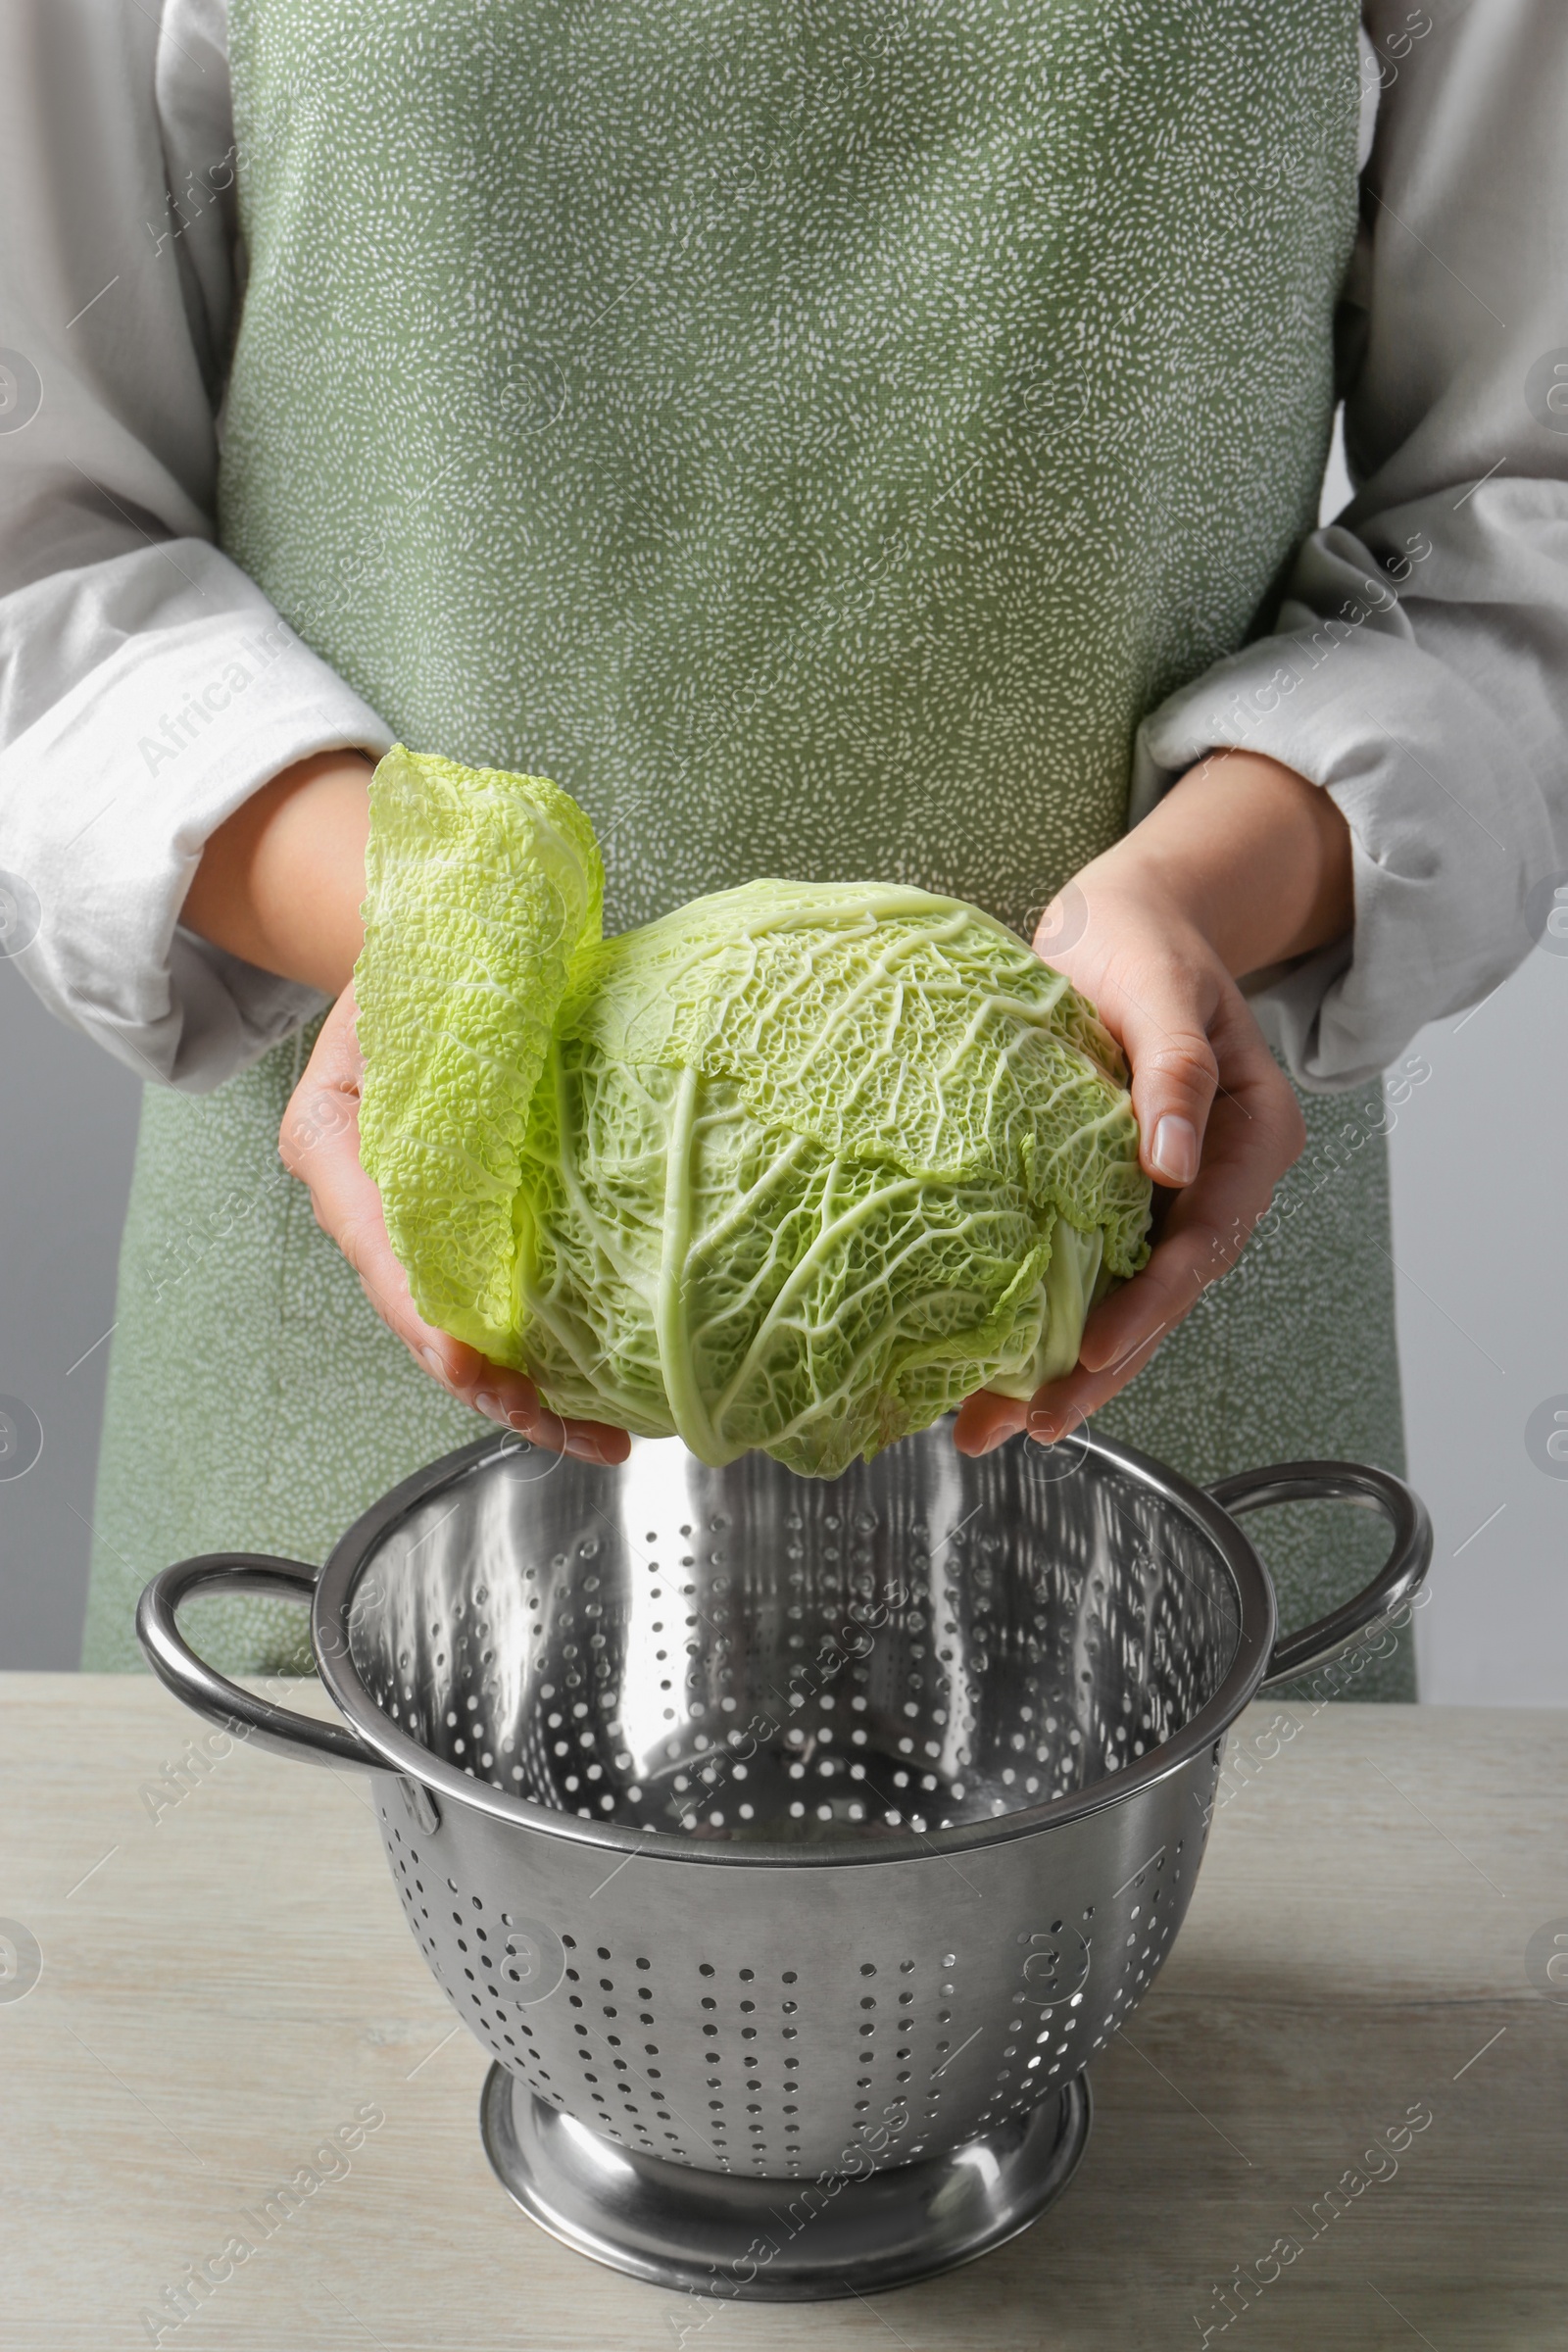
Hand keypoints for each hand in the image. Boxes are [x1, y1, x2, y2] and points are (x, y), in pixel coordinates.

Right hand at [186, 750, 629, 1464]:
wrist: (417, 937)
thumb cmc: (418, 952)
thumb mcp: (417, 975)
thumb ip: (452, 1021)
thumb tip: (525, 1039)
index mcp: (335, 1142)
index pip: (382, 1248)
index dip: (430, 1315)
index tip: (476, 1361)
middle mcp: (365, 1200)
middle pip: (425, 1317)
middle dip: (496, 1386)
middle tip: (571, 1428)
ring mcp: (413, 1224)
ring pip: (463, 1329)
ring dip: (529, 1388)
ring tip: (605, 1433)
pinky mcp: (466, 1229)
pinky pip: (499, 1304)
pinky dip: (546, 1351)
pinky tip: (608, 1387)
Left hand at [953, 752, 1352, 1456]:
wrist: (1113, 922)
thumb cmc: (1141, 940)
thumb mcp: (1160, 985)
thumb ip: (1175, 1069)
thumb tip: (1176, 1163)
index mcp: (1248, 1138)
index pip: (1203, 1241)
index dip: (1149, 1304)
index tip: (1089, 1349)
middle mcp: (1212, 1183)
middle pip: (1162, 1295)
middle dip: (1096, 1368)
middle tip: (1029, 1423)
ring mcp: (1162, 1199)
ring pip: (1120, 1300)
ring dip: (1061, 1367)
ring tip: (994, 1425)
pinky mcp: (1107, 1198)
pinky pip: (1080, 1272)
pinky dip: (1038, 1321)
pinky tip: (987, 1370)